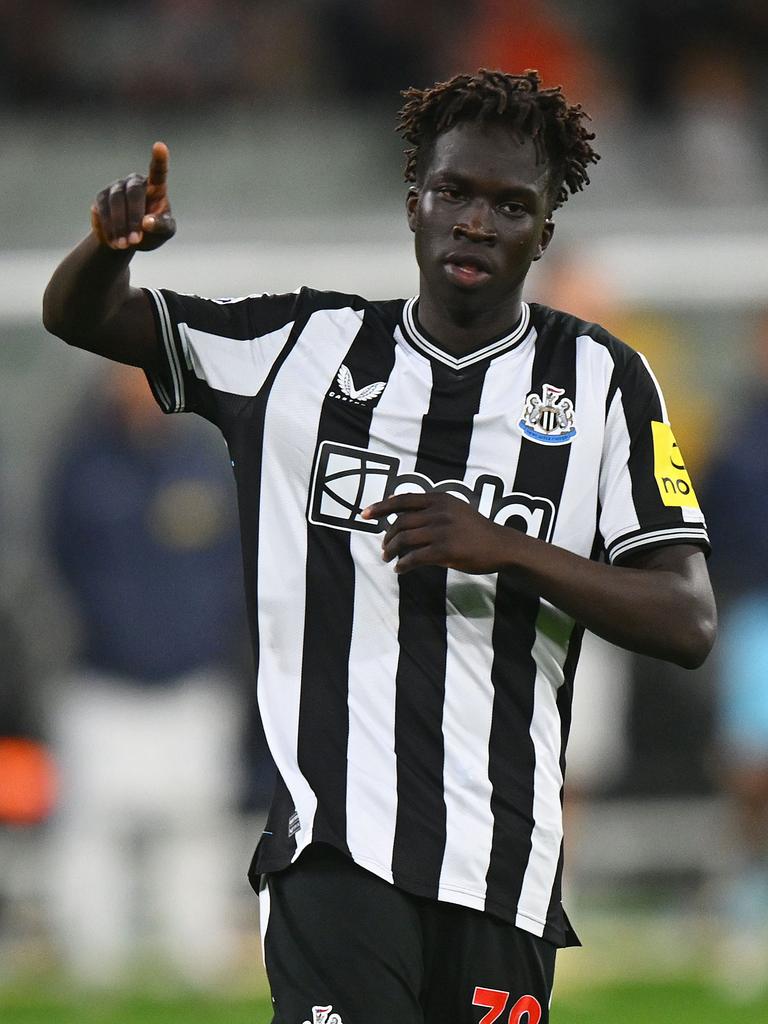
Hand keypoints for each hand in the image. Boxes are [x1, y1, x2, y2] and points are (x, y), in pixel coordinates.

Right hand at [90, 141, 175, 251]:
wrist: (128, 239)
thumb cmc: (153, 231)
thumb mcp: (164, 232)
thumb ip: (161, 227)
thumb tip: (146, 223)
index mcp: (156, 187)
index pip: (158, 171)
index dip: (159, 159)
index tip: (160, 146)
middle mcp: (134, 182)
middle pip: (133, 192)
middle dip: (133, 218)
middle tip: (135, 241)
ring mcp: (116, 188)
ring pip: (115, 201)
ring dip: (119, 226)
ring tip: (125, 246)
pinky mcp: (101, 198)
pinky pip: (102, 210)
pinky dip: (108, 228)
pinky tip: (114, 243)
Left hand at [362, 491, 511, 574]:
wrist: (500, 546)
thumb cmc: (475, 530)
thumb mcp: (455, 510)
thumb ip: (431, 509)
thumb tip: (399, 513)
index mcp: (439, 499)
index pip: (403, 500)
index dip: (381, 506)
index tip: (364, 514)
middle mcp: (439, 512)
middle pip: (400, 522)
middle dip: (387, 537)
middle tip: (383, 549)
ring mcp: (442, 531)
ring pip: (404, 540)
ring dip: (392, 551)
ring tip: (388, 559)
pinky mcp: (445, 550)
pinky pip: (415, 557)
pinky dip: (403, 564)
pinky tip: (400, 569)